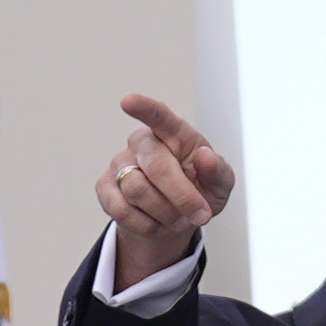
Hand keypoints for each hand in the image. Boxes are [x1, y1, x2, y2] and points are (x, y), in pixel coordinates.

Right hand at [96, 92, 232, 284]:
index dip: (144, 108)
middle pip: (156, 166)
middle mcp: (143, 143)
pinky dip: (146, 224)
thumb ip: (218, 170)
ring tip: (177, 217)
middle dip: (181, 196)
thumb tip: (206, 155)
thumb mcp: (220, 185)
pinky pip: (121, 210)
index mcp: (174, 134)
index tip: (128, 101)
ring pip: (137, 190)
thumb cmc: (200, 193)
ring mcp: (120, 164)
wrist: (178, 220)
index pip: (159, 116)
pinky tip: (156, 223)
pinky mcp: (105, 187)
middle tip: (199, 214)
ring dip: (165, 213)